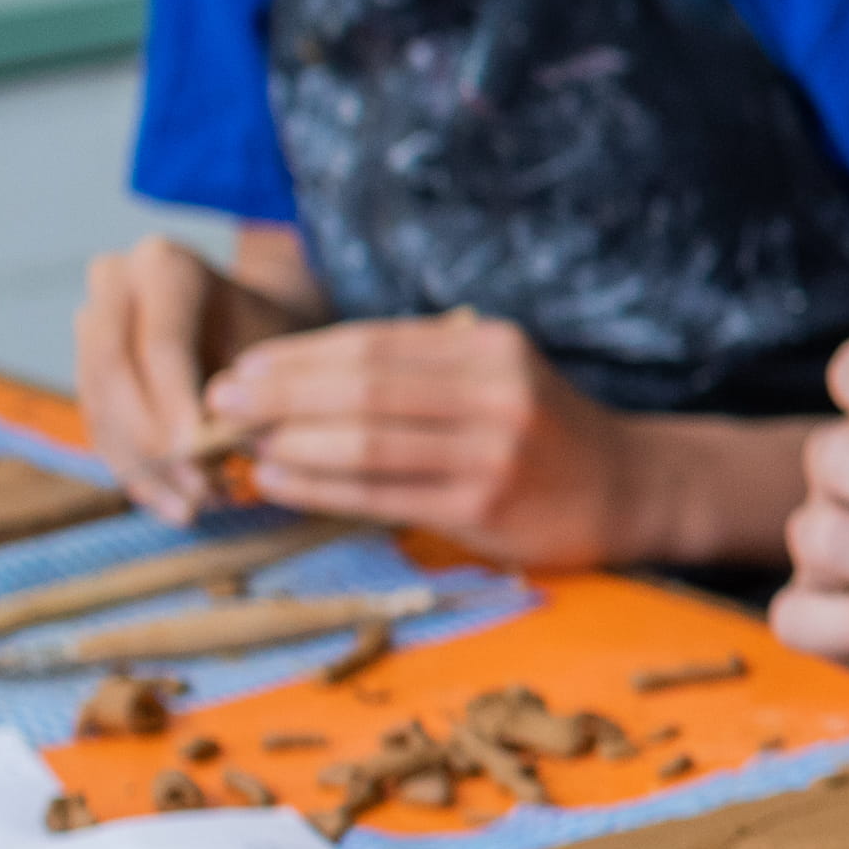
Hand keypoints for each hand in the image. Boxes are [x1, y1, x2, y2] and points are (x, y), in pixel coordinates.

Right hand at [73, 234, 301, 522]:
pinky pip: (98, 426)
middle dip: (153, 439)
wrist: (255, 320)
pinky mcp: (85, 370)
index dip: (173, 401)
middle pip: (113, 373)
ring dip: (145, 467)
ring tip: (196, 509)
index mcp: (164, 264)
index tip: (199, 450)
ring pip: (100, 405)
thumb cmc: (275, 332)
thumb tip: (212, 443)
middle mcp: (114, 286)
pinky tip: (173, 508)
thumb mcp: (275, 350)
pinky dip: (136, 473)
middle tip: (200, 491)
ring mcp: (90, 326)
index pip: (159, 342)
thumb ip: (248, 388)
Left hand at [193, 309, 643, 562]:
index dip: (297, 356)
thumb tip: (296, 381)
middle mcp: (497, 390)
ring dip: (290, 442)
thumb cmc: (541, 433)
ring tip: (240, 446)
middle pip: (362, 386)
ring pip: (367, 439)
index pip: (373, 343)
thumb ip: (417, 373)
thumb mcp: (495, 377)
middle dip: (279, 394)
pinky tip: (279, 482)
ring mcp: (494, 449)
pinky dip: (319, 487)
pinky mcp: (486, 505)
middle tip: (218, 403)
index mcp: (490, 347)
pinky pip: (382, 493)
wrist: (630, 488)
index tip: (241, 368)